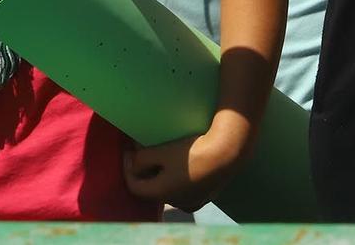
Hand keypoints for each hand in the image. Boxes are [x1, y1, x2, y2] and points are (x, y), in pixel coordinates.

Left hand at [123, 113, 252, 209]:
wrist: (227, 154)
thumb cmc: (190, 152)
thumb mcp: (159, 152)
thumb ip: (140, 160)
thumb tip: (133, 162)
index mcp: (163, 194)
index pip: (134, 186)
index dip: (127, 168)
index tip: (128, 151)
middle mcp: (178, 203)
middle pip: (152, 189)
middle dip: (144, 170)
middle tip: (141, 151)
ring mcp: (194, 201)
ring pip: (168, 189)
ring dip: (160, 174)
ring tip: (159, 156)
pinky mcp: (206, 195)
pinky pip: (183, 188)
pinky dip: (175, 178)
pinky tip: (178, 163)